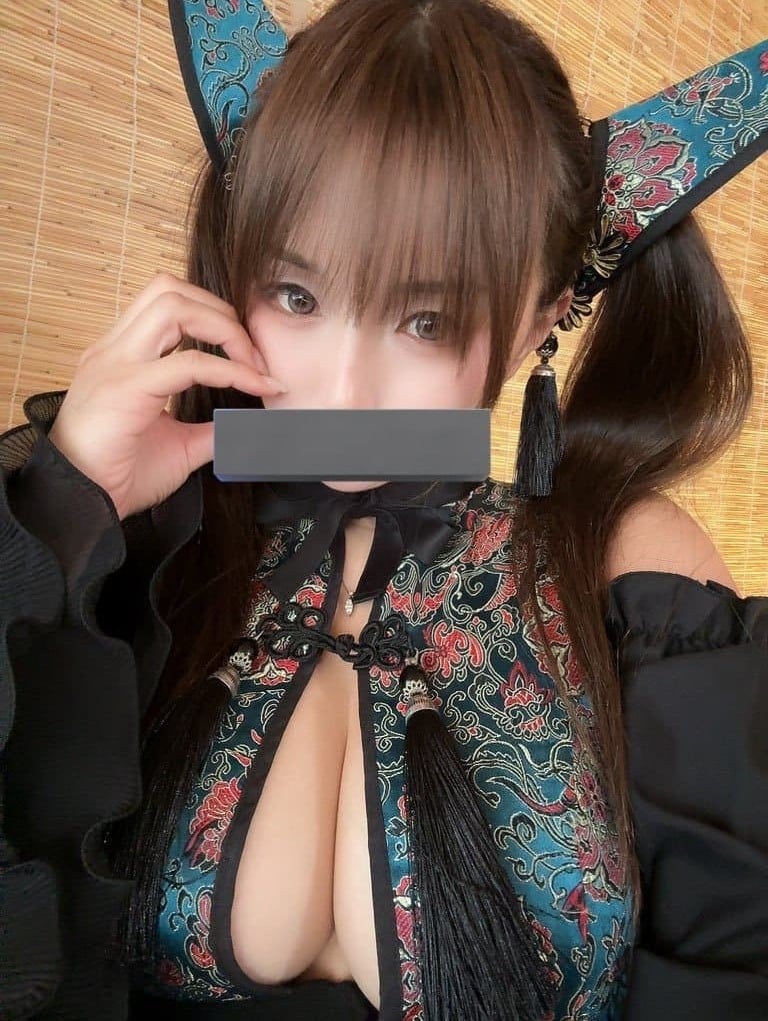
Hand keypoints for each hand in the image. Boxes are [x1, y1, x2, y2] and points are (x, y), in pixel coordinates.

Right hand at [47, 272, 286, 520]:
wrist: (80, 505)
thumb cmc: (118, 477)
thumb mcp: (179, 446)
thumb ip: (211, 430)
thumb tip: (247, 425)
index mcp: (122, 357)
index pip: (169, 307)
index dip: (218, 323)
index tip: (254, 361)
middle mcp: (115, 351)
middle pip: (170, 290)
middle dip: (221, 313)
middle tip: (252, 354)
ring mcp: (115, 363)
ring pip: (173, 305)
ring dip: (222, 327)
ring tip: (250, 364)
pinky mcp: (125, 387)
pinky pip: (189, 362)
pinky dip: (230, 370)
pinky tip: (253, 385)